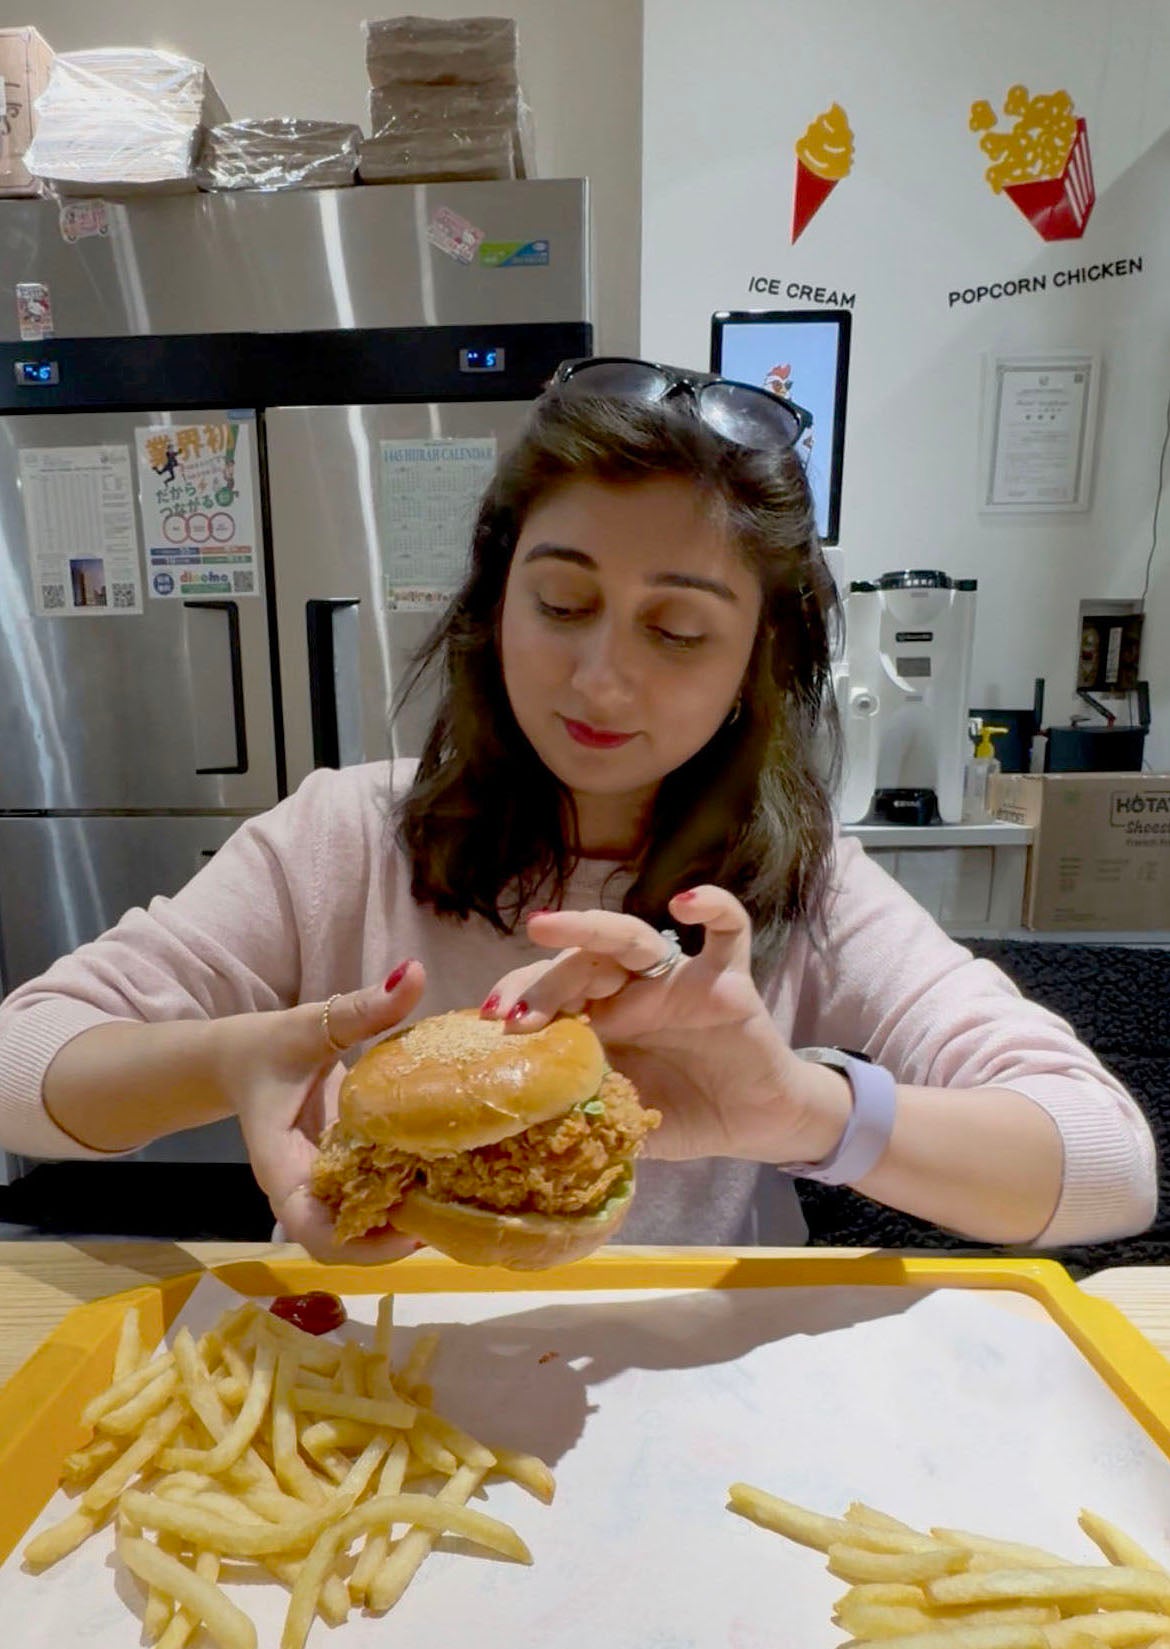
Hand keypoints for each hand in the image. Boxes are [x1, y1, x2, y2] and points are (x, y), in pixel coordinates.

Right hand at [216, 962, 425, 1262]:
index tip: (408, 1230)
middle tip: (447, 1216)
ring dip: (399, 1224)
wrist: (242, 1057)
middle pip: (339, 1240)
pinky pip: (365, 1200)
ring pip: (355, 1226)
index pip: (309, 1226)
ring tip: (452, 1201)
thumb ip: (362, 1007)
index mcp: (282, 1164)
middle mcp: (301, 1184)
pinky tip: (439, 1178)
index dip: (356, 1243)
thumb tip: (411, 972)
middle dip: (389, 1241)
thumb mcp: (312, 1024)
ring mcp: (320, 1182)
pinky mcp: (337, 1172)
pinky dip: (398, 1198)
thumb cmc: (269, 1046)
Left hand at [482, 891, 844, 1163]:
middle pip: (581, 962)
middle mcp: (633, 988)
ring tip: (545, 926)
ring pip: (632, 939)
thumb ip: (577, 1111)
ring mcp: (679, 978)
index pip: (550, 989)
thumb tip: (515, 1127)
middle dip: (542, 982)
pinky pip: (729, 929)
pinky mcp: (728, 981)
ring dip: (587, 929)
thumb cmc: (681, 1113)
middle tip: (512, 1015)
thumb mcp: (617, 1115)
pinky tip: (685, 904)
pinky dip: (713, 906)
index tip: (488, 1019)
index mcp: (600, 1017)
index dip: (518, 996)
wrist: (751, 1124)